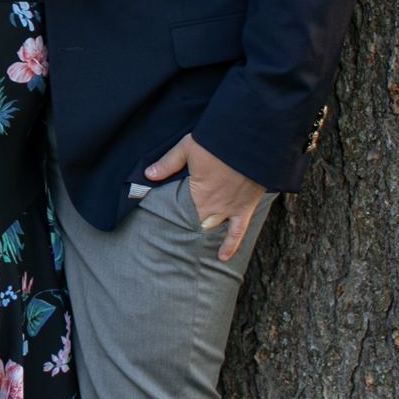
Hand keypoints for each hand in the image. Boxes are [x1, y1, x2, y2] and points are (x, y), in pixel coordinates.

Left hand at [147, 132, 265, 262]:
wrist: (250, 140)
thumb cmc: (217, 142)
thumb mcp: (187, 148)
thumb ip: (167, 163)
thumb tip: (148, 174)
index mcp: (198, 193)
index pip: (181, 212)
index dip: (172, 217)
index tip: (162, 223)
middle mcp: (214, 206)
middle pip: (196, 222)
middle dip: (186, 226)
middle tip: (174, 233)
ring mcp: (231, 209)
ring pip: (213, 228)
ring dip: (203, 233)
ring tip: (191, 242)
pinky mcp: (246, 208)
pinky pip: (238, 232)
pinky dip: (230, 246)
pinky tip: (222, 257)